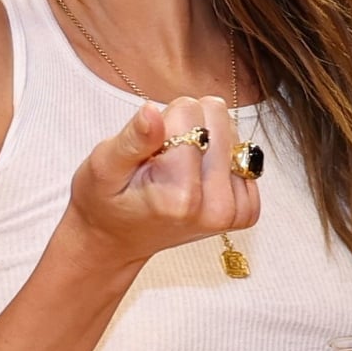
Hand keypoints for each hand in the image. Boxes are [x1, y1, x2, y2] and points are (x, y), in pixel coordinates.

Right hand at [64, 96, 258, 269]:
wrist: (117, 239)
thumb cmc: (106, 201)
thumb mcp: (104, 167)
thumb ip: (132, 140)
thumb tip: (151, 110)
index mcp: (182, 196)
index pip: (188, 111)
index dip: (163, 123)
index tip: (149, 153)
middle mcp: (217, 207)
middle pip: (217, 115)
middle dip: (187, 129)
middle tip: (162, 161)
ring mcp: (235, 211)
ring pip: (232, 129)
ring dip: (203, 142)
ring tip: (176, 171)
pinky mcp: (246, 210)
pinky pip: (244, 152)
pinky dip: (218, 158)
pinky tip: (195, 178)